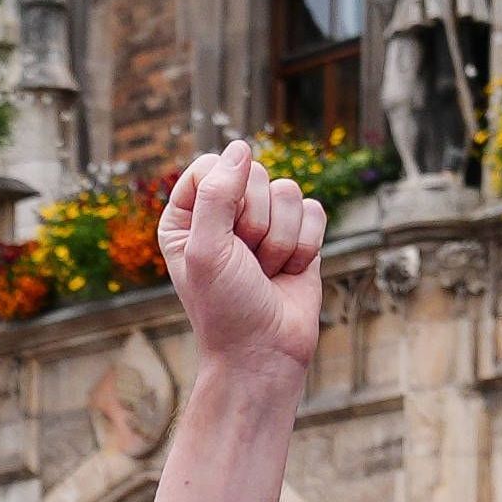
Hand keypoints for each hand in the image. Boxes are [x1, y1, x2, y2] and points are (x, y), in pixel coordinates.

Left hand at [162, 141, 329, 389]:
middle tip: (247, 263)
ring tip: (265, 273)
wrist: (263, 353)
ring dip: (281, 240)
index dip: (227, 196)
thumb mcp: (206, 251)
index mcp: (187, 214)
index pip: (211, 166)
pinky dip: (305, 245)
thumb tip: (240, 148)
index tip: (226, 236)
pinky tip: (288, 272)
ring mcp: (263, 222)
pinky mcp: (298, 234)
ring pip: (289, 191)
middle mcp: (224, 213)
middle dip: (257, 224)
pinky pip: (314, 210)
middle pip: (255, 174)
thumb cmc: (225, 308)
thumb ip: (217, 195)